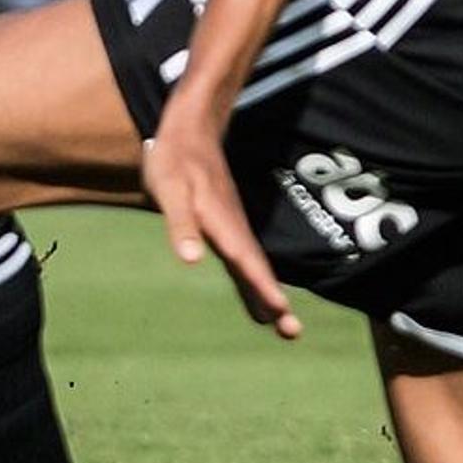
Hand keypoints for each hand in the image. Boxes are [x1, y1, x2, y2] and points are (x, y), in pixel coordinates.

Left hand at [143, 111, 297, 337]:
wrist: (193, 129)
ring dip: (270, 296)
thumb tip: (190, 260)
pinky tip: (264, 302)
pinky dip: (258, 283)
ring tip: (288, 329)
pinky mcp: (230, 229)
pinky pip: (248, 261)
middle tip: (293, 333)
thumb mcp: (169, 188)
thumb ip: (181, 224)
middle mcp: (233, 228)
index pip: (244, 259)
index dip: (260, 285)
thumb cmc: (174, 159)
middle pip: (256, 268)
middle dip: (274, 300)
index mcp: (220, 221)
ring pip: (255, 267)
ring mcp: (234, 228)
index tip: (279, 309)